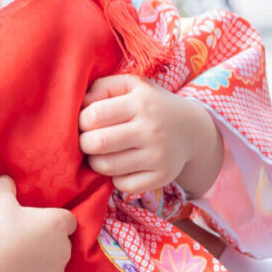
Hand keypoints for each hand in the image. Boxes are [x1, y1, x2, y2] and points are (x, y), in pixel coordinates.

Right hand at [0, 176, 76, 271]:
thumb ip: (6, 185)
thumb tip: (6, 179)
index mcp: (58, 224)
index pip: (68, 221)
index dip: (54, 222)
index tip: (38, 224)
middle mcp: (64, 250)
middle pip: (61, 245)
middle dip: (47, 244)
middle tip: (23, 243)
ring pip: (52, 268)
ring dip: (41, 266)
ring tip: (16, 263)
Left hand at [79, 75, 224, 197]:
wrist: (192, 130)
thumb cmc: (150, 105)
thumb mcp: (131, 86)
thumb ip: (102, 88)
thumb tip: (79, 106)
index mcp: (141, 102)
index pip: (94, 115)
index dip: (81, 121)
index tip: (85, 122)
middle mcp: (151, 129)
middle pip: (97, 143)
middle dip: (84, 144)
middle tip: (88, 141)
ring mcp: (158, 156)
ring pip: (106, 166)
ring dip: (96, 161)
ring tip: (101, 153)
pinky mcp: (161, 177)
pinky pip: (122, 185)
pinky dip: (115, 178)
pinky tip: (121, 166)